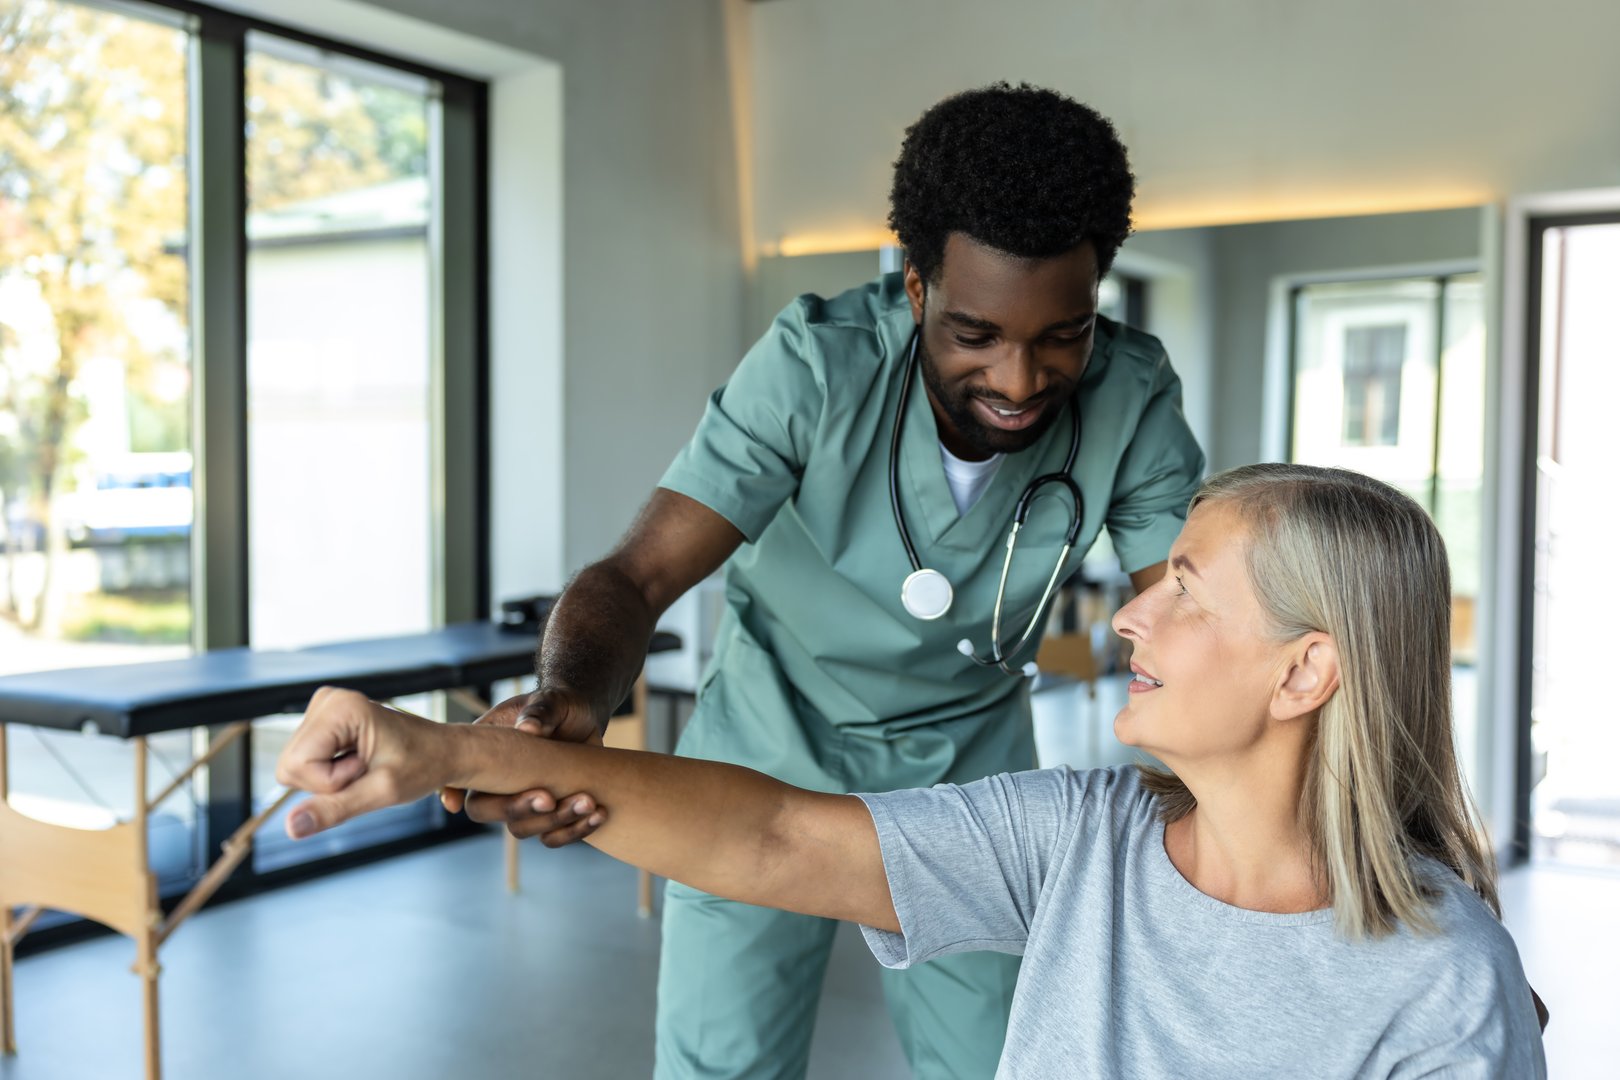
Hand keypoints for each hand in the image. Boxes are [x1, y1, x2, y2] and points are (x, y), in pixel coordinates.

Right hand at [276, 686, 446, 838]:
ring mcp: (324, 709)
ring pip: (294, 768)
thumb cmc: (423, 765)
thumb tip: (291, 827)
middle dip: (327, 783)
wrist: (443, 751)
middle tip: (368, 769)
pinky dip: (330, 773)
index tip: (367, 769)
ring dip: (330, 779)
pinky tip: (359, 761)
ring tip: (366, 764)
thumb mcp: (381, 792)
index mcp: (340, 708)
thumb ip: (334, 808)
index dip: (330, 783)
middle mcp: (327, 701)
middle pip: (290, 767)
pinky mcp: (324, 722)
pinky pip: (304, 764)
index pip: (296, 766)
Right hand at [439, 689, 606, 846]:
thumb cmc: (557, 705)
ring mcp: (525, 801)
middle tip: (549, 798)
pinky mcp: (551, 813)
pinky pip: (554, 836)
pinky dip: (576, 830)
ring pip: (523, 829)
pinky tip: (598, 814)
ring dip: (555, 821)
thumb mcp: (548, 701)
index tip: (455, 804)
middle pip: (487, 812)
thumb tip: (530, 729)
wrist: (585, 719)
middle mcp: (499, 783)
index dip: (450, 791)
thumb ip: (538, 711)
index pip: (459, 775)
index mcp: (487, 754)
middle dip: (517, 809)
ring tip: (587, 801)